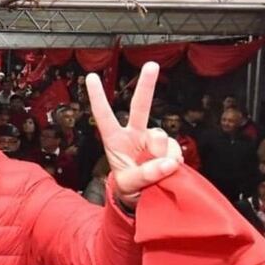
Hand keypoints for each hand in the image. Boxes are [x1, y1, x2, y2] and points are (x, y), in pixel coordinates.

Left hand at [86, 62, 182, 205]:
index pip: (104, 116)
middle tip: (151, 66)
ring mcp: (153, 140)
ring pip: (160, 138)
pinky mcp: (169, 148)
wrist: (144, 198)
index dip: (98, 98)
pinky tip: (168, 169)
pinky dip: (174, 162)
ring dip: (160, 155)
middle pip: (140, 106)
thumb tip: (167, 163)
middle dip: (146, 85)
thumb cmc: (128, 188)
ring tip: (154, 172)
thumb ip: (145, 175)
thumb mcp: (129, 185)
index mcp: (115, 140)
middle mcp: (134, 134)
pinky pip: (174, 151)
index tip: (90, 77)